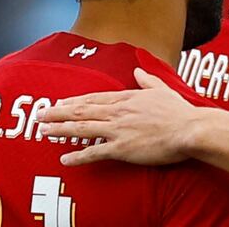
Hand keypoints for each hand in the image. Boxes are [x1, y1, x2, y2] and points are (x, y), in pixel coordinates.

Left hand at [37, 68, 196, 165]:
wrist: (189, 129)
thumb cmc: (180, 112)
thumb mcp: (163, 90)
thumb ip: (148, 81)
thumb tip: (138, 71)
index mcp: (127, 98)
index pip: (94, 98)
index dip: (74, 101)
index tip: (59, 102)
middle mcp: (118, 112)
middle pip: (82, 110)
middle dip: (58, 113)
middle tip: (38, 115)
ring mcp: (118, 130)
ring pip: (82, 128)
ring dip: (60, 129)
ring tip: (43, 131)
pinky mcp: (122, 149)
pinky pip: (94, 152)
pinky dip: (78, 155)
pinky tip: (64, 158)